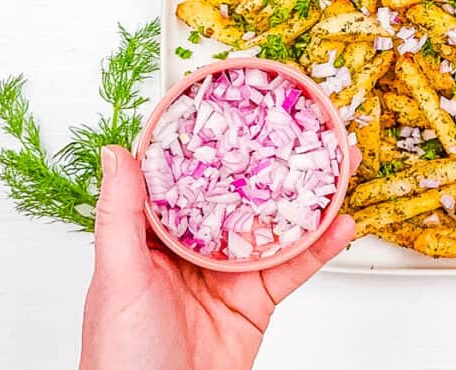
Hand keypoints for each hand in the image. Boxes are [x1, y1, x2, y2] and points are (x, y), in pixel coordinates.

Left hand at [79, 145, 355, 369]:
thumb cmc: (120, 354)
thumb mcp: (117, 275)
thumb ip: (121, 215)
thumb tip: (115, 153)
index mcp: (157, 234)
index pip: (190, 177)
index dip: (218, 144)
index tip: (243, 109)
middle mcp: (197, 248)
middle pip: (244, 196)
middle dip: (275, 165)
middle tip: (307, 134)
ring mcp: (231, 274)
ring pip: (276, 226)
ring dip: (309, 199)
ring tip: (337, 167)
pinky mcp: (257, 301)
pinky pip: (294, 268)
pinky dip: (321, 248)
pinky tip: (340, 226)